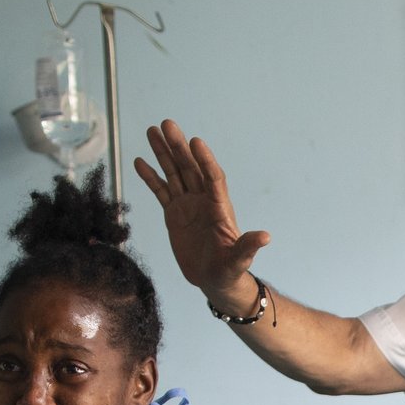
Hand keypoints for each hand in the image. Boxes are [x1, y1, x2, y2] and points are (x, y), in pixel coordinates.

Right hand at [132, 119, 271, 312]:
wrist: (214, 280)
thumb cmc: (229, 271)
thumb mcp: (238, 261)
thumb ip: (247, 247)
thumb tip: (265, 237)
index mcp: (219, 208)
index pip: (213, 178)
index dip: (205, 160)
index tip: (196, 142)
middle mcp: (203, 200)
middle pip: (190, 168)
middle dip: (179, 147)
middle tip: (167, 124)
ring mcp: (188, 205)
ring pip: (174, 173)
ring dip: (163, 153)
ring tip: (152, 131)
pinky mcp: (174, 213)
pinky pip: (161, 190)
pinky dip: (151, 176)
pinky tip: (139, 162)